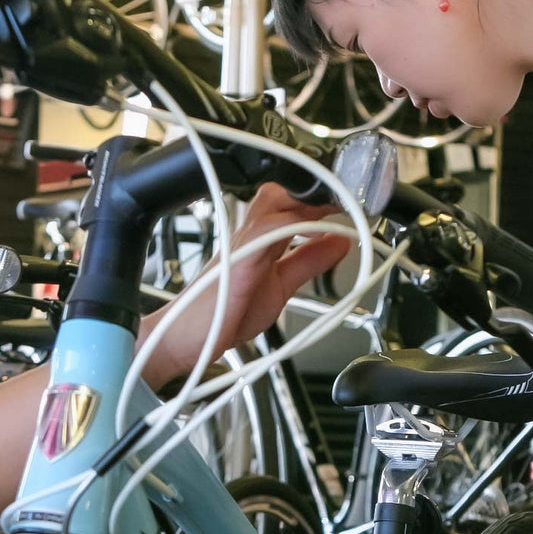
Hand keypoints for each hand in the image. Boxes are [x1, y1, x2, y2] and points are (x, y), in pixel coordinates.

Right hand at [139, 183, 351, 388]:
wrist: (182, 342)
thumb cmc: (220, 316)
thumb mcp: (279, 287)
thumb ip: (308, 263)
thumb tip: (340, 243)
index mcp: (257, 239)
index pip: (291, 202)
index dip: (322, 196)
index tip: (351, 200)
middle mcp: (247, 236)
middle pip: (280, 191)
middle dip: (315, 191)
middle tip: (348, 200)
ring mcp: (239, 246)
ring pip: (272, 205)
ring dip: (308, 203)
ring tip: (339, 208)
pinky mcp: (235, 264)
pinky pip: (262, 236)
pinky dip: (289, 227)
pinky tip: (313, 229)